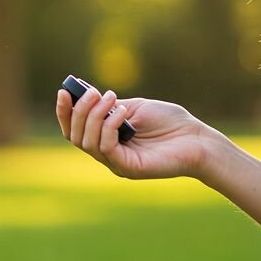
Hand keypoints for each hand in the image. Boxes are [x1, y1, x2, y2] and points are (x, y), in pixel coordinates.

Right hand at [55, 88, 223, 179]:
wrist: (197, 138)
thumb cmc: (169, 122)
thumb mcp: (131, 107)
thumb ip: (107, 107)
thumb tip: (84, 98)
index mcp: (105, 138)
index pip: (74, 129)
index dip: (64, 112)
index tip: (63, 92)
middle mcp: (107, 153)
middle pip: (75, 135)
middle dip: (80, 111)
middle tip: (94, 92)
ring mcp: (116, 163)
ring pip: (87, 141)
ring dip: (94, 115)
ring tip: (111, 97)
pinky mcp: (127, 168)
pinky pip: (106, 147)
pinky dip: (109, 127)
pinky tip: (123, 113)